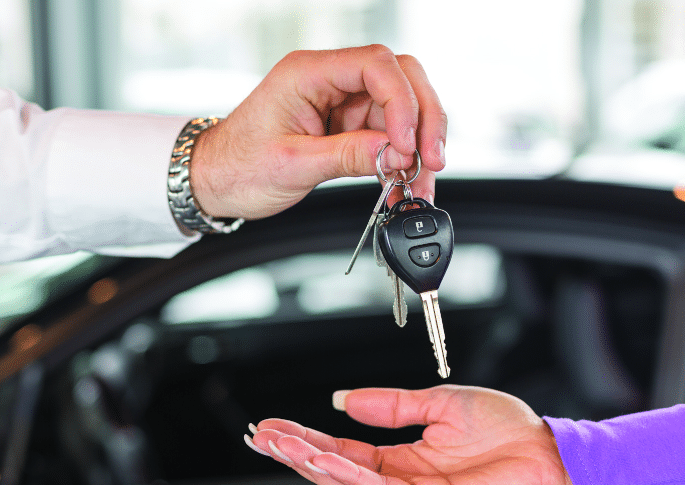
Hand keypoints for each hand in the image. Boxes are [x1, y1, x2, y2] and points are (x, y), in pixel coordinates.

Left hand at [191, 45, 446, 220]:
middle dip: (423, 119)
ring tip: (420, 183)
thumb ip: (347, 155)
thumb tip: (394, 154)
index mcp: (309, 73)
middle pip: (401, 79)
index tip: (405, 145)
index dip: (402, 102)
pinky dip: (404, 160)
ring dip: (418, 146)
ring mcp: (344, 104)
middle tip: (431, 159)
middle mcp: (331, 81)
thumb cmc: (238, 165)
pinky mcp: (350, 128)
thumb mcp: (292, 164)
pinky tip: (407, 184)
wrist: (218, 181)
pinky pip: (390, 137)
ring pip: (403, 111)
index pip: (376, 66)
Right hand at [246, 385, 576, 484]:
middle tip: (263, 437)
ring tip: (283, 446)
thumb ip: (392, 404)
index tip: (276, 425)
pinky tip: (325, 460)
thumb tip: (344, 400)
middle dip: (298, 455)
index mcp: (405, 459)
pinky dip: (351, 477)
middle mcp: (404, 482)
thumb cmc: (505, 429)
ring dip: (315, 466)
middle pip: (338, 472)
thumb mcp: (438, 403)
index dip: (308, 440)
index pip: (345, 451)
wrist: (546, 449)